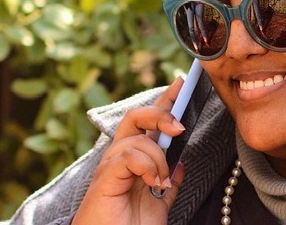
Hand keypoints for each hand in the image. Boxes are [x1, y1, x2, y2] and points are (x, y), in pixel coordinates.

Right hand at [72, 78, 187, 224]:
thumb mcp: (158, 204)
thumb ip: (168, 182)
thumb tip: (181, 163)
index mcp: (133, 161)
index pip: (148, 122)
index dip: (164, 100)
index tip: (181, 82)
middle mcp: (118, 158)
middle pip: (135, 117)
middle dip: (160, 113)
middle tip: (180, 127)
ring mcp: (109, 168)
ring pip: (136, 137)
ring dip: (158, 157)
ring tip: (161, 182)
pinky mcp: (104, 179)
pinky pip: (128, 155)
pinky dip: (147, 166)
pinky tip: (153, 184)